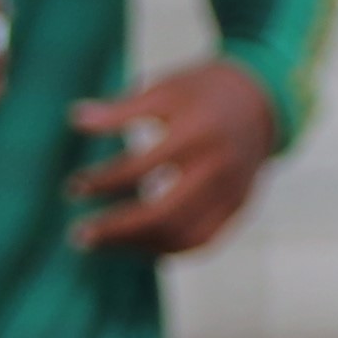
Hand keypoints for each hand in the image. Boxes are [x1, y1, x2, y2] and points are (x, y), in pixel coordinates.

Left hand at [65, 55, 277, 254]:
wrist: (262, 100)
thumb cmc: (202, 92)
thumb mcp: (164, 89)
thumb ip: (121, 109)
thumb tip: (74, 119)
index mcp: (197, 130)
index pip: (140, 168)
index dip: (103, 182)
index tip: (74, 187)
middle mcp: (218, 166)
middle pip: (162, 214)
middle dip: (115, 229)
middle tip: (78, 235)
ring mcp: (232, 192)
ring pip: (181, 235)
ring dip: (136, 245)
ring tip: (101, 241)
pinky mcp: (238, 208)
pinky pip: (201, 241)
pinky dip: (165, 248)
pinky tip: (134, 244)